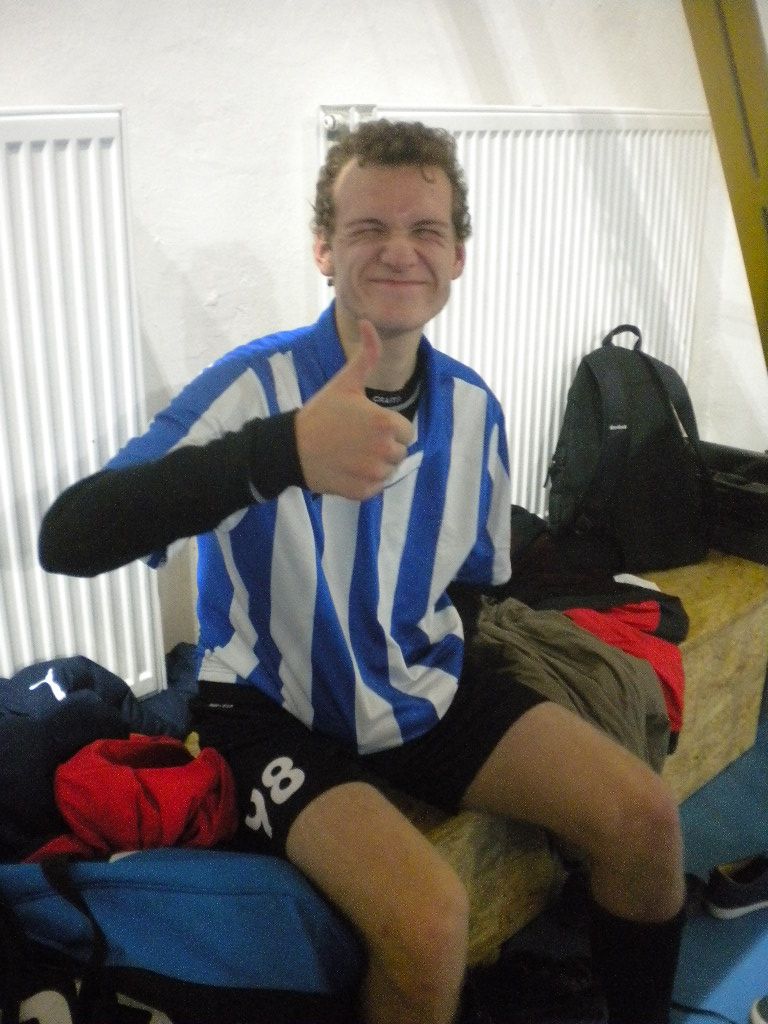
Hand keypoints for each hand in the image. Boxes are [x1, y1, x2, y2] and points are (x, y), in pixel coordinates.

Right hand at [295, 320, 414, 499]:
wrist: (291, 448)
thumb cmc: (321, 413)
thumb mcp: (345, 382)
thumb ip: (366, 354)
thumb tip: (369, 322)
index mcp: (387, 423)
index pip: (405, 431)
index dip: (387, 427)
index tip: (364, 424)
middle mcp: (385, 450)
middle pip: (399, 452)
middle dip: (383, 446)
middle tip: (356, 440)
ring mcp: (374, 473)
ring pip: (389, 470)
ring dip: (375, 464)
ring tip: (351, 454)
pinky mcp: (364, 492)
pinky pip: (376, 488)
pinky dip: (365, 481)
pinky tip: (347, 469)